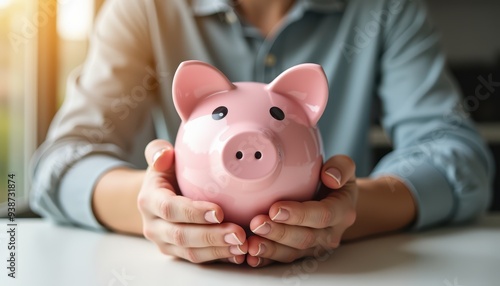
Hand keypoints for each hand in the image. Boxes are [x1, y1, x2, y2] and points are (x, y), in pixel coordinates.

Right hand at [137, 139, 247, 263]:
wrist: (157, 196)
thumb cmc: (165, 174)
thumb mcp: (160, 159)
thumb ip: (159, 152)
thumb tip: (164, 154)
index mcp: (149, 200)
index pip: (169, 208)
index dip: (193, 212)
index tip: (219, 211)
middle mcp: (153, 226)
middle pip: (181, 235)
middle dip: (211, 236)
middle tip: (238, 233)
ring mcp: (164, 242)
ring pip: (190, 252)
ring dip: (218, 250)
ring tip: (242, 244)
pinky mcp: (177, 253)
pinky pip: (198, 259)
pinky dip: (220, 257)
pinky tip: (238, 253)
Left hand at [246, 155, 357, 266]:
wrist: (337, 202)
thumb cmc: (334, 181)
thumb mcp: (344, 168)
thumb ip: (341, 167)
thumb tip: (330, 177)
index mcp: (341, 211)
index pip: (322, 215)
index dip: (299, 214)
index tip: (276, 209)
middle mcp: (330, 234)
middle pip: (305, 238)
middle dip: (279, 232)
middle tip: (257, 223)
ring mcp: (315, 247)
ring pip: (292, 253)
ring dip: (270, 249)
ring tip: (251, 244)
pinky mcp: (300, 254)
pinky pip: (283, 260)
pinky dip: (266, 260)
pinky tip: (251, 258)